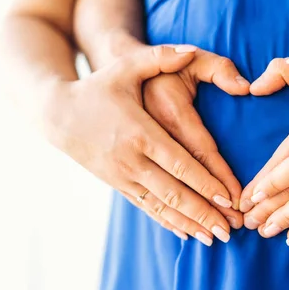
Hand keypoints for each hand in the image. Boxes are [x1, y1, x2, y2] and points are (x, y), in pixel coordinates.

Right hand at [43, 42, 248, 245]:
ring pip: (161, 206)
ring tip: (215, 240)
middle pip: (175, 193)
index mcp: (141, 132)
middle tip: (231, 231)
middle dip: (204, 213)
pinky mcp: (117, 184)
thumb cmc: (98, 87)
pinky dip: (167, 222)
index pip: (180, 164)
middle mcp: (132, 159)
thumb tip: (190, 49)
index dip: (206, 183)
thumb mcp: (126, 67)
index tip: (229, 200)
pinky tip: (186, 234)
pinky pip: (146, 208)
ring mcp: (123, 176)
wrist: (57, 112)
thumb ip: (160, 56)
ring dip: (189, 224)